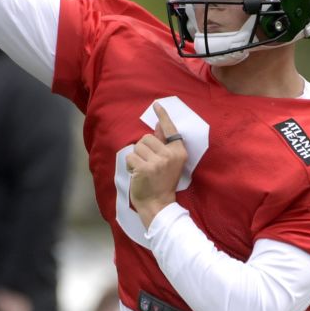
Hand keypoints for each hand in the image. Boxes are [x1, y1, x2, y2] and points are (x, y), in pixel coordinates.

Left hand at [126, 103, 186, 228]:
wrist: (158, 205)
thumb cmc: (162, 182)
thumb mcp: (168, 162)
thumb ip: (164, 143)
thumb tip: (158, 125)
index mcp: (179, 152)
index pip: (170, 130)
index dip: (163, 116)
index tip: (157, 105)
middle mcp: (170, 155)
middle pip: (147, 138)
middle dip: (143, 150)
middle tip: (148, 165)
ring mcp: (158, 162)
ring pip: (137, 147)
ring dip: (136, 158)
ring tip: (143, 170)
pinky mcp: (145, 168)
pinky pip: (130, 157)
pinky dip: (131, 166)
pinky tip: (138, 175)